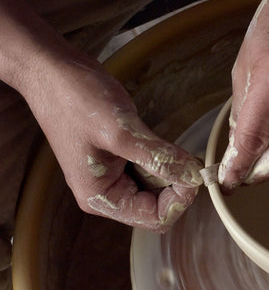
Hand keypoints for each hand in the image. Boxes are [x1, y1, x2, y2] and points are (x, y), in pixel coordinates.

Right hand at [25, 52, 202, 231]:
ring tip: (156, 139)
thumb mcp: (121, 131)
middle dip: (176, 183)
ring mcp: (115, 176)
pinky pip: (152, 167)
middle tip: (180, 153)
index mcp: (101, 198)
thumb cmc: (75, 99)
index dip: (179, 199)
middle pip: (160, 206)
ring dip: (169, 167)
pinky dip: (162, 156)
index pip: (155, 219)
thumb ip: (159, 158)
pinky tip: (153, 137)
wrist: (52, 69)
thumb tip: (194, 176)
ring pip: (159, 186)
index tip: (191, 171)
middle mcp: (108, 194)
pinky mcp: (122, 159)